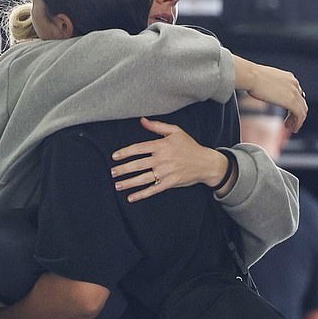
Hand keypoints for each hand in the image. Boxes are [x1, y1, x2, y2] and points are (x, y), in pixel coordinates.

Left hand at [110, 118, 226, 201]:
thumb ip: (157, 126)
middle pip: (138, 164)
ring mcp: (166, 172)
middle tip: (112, 172)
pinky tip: (130, 197)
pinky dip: (141, 194)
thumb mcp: (175, 131)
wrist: (205, 162)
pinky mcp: (170, 183)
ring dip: (128, 182)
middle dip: (123, 169)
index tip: (115, 156)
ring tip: (117, 185)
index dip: (125, 152)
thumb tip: (142, 120)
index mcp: (162, 145)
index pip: (139, 148)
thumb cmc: (189, 146)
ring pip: (143, 178)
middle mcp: (162, 159)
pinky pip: (153, 190)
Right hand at [234, 57, 307, 131]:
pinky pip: (300, 115)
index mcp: (288, 78)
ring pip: (302, 109)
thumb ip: (269, 87)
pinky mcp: (292, 101)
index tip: (288, 113)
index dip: (294, 105)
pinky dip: (298, 123)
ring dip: (298, 120)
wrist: (251, 76)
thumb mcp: (264, 81)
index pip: (296, 93)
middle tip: (290, 123)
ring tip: (292, 128)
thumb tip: (262, 92)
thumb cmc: (252, 77)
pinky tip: (293, 128)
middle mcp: (294, 84)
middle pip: (301, 102)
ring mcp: (294, 92)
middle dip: (297, 114)